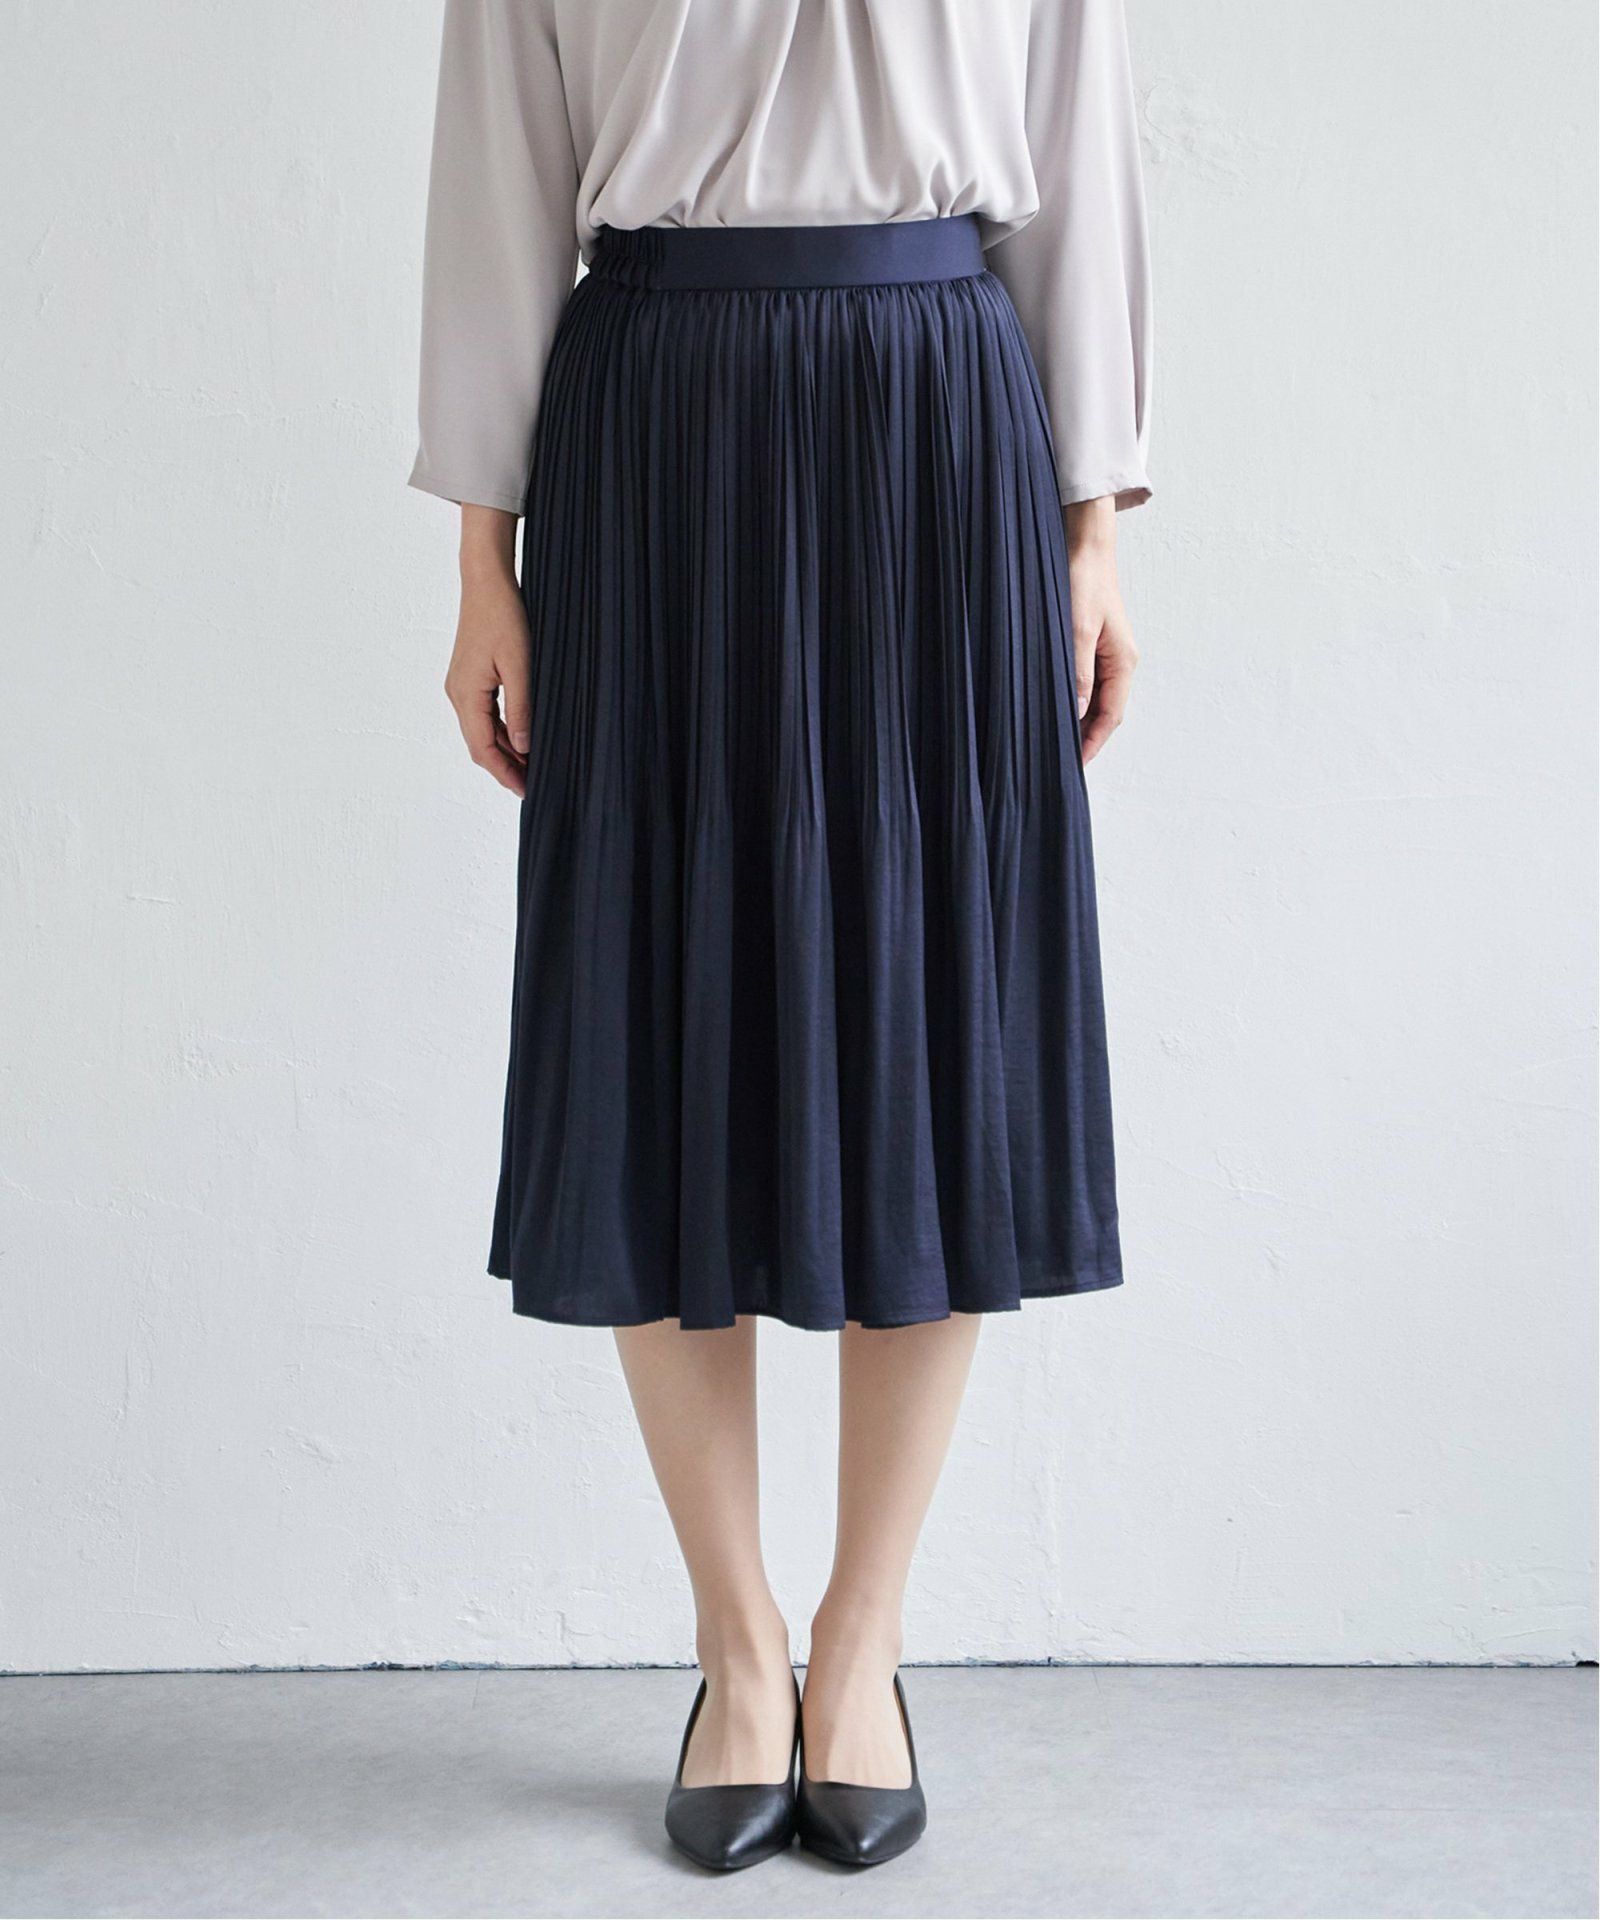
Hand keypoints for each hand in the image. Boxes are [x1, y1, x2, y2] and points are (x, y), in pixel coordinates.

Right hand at [444, 506, 529, 796]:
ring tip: (531, 766)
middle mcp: (457, 695)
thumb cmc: (503, 616)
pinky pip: (483, 716)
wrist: (485, 582)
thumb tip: (524, 747)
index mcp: (466, 695)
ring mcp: (460, 686)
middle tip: (533, 785)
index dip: (505, 774)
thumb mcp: (520, 665)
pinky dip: (501, 732)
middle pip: (479, 745)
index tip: (526, 791)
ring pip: (481, 732)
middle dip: (504, 768)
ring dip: (504, 751)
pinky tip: (521, 739)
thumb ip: (521, 709)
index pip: (483, 749)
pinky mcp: (468, 678)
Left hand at [1064, 497, 1138, 764]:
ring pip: (1095, 698)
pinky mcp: (1093, 644)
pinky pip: (1086, 682)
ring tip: (1053, 741)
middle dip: (1085, 737)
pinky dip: (1073, 699)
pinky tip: (1054, 707)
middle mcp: (1120, 661)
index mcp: (1123, 661)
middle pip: (1105, 712)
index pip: (1112, 715)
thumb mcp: (1076, 630)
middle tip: (1058, 760)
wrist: (1084, 545)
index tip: (1075, 765)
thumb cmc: (1082, 582)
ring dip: (1078, 720)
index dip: (1093, 743)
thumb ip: (1077, 674)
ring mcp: (1107, 653)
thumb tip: (1077, 713)